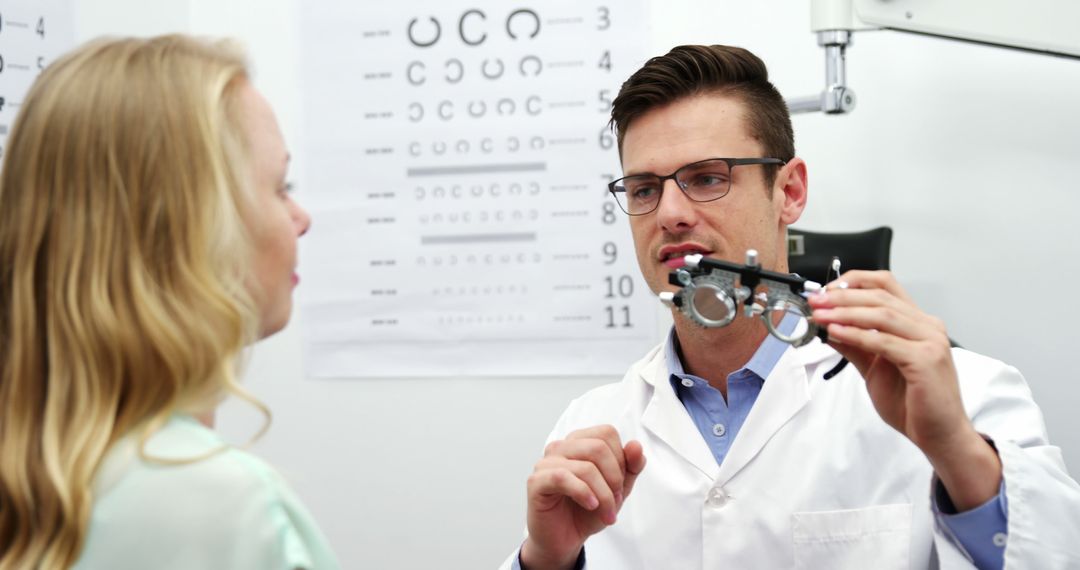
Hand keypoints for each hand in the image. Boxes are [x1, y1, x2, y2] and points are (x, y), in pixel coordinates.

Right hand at [520, 425, 645, 569]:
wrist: (564, 540)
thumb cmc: (586, 511)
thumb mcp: (617, 489)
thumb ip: (630, 467)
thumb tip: (636, 446)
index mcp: (579, 442)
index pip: (607, 433)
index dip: (620, 459)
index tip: (620, 485)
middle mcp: (561, 447)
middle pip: (598, 447)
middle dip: (614, 478)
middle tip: (616, 501)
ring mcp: (546, 463)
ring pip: (585, 467)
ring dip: (603, 494)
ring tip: (605, 512)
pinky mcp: (536, 481)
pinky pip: (562, 478)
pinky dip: (583, 493)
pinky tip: (590, 505)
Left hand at [808, 270, 999, 508]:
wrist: (939, 434)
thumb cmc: (914, 403)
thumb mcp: (875, 369)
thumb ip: (855, 346)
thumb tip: (828, 328)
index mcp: (918, 323)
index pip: (886, 285)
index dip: (853, 282)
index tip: (825, 290)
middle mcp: (927, 326)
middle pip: (880, 296)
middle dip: (842, 296)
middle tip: (815, 301)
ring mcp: (930, 341)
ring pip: (882, 314)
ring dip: (845, 312)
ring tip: (820, 315)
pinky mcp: (926, 360)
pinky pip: (884, 341)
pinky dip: (857, 334)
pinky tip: (836, 333)